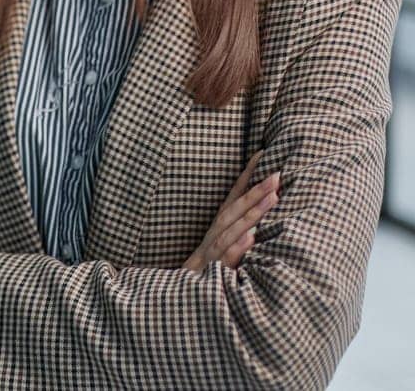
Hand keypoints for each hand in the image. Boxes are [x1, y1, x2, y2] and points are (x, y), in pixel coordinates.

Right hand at [183, 152, 278, 271]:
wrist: (178, 301)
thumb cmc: (204, 276)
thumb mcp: (221, 253)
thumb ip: (237, 236)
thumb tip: (262, 221)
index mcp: (218, 229)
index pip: (234, 197)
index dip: (247, 176)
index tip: (264, 154)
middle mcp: (214, 235)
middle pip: (235, 208)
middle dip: (256, 190)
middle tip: (277, 174)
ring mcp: (211, 252)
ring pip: (232, 228)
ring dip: (252, 211)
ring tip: (273, 197)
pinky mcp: (211, 271)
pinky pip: (225, 257)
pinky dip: (237, 246)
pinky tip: (251, 237)